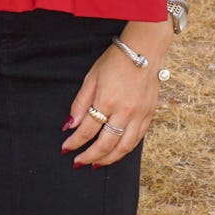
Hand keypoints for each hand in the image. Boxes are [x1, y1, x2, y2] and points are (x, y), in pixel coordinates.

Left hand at [60, 42, 161, 167]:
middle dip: (89, 156)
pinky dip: (125, 150)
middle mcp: (124, 112)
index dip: (74, 142)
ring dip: (108, 159)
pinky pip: (137, 140)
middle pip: (105, 144)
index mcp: (107, 100)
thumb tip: (71, 125)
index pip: (87, 130)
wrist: (144, 50)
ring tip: (96, 164)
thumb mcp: (91, 77)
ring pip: (123, 147)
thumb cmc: (116, 61)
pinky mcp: (149, 115)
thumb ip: (80, 103)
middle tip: (78, 162)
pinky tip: (116, 153)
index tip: (66, 149)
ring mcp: (139, 115)